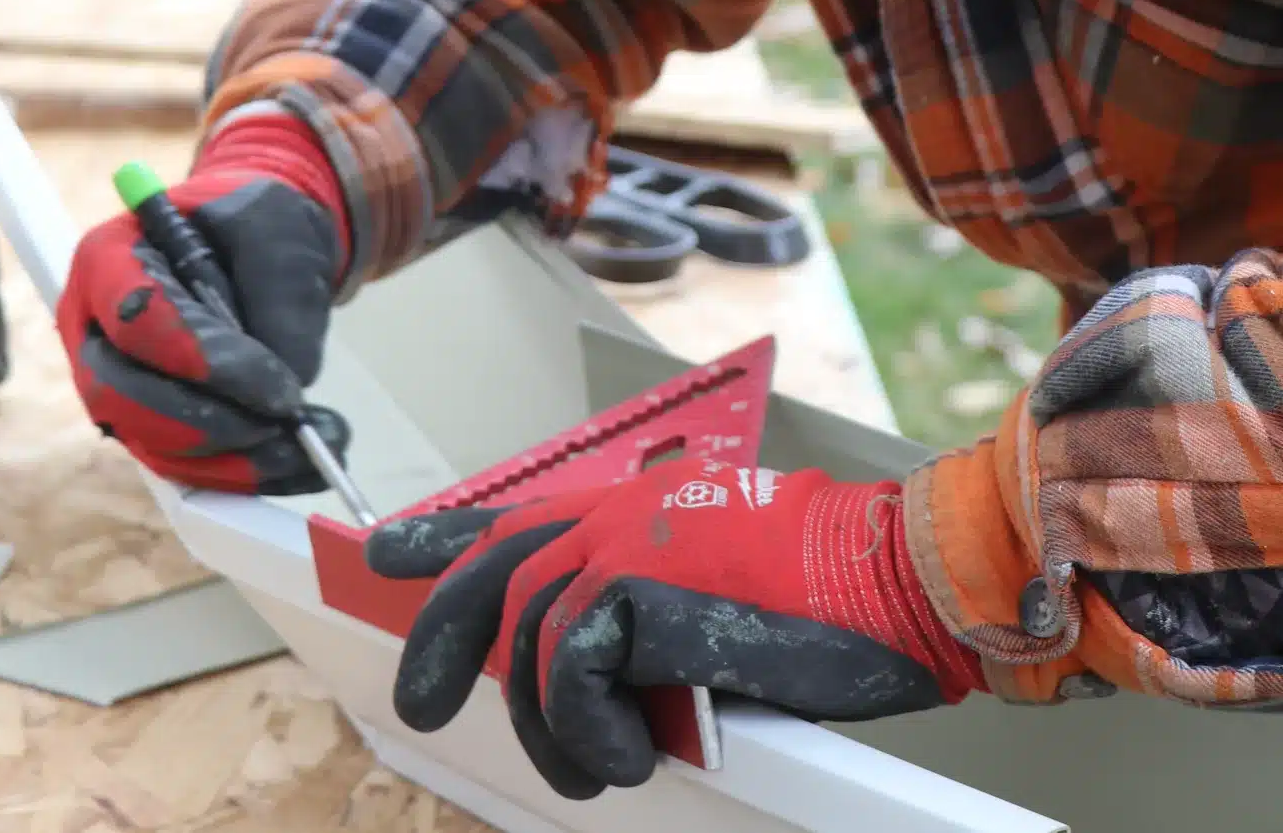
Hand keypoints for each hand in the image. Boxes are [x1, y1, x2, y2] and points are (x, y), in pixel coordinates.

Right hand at [57, 109, 346, 493]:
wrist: (255, 243)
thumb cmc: (252, 219)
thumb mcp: (274, 225)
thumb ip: (277, 291)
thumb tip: (288, 381)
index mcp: (107, 260)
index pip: (137, 323)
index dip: (204, 361)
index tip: (278, 386)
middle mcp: (94, 329)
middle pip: (123, 396)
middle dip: (210, 422)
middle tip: (287, 424)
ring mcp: (114, 382)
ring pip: (152, 442)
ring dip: (233, 459)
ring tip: (314, 450)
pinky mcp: (148, 421)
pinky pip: (181, 463)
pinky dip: (240, 473)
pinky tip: (300, 466)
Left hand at [365, 461, 984, 798]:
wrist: (895, 582)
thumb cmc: (835, 605)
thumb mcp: (724, 600)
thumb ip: (650, 617)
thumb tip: (601, 673)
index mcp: (640, 511)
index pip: (520, 515)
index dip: (446, 538)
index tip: (386, 552)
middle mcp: (623, 513)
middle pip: (494, 570)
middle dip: (440, 639)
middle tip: (413, 706)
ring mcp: (629, 543)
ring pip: (529, 641)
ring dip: (552, 727)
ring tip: (602, 771)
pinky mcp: (643, 587)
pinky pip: (570, 670)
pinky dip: (592, 727)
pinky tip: (635, 755)